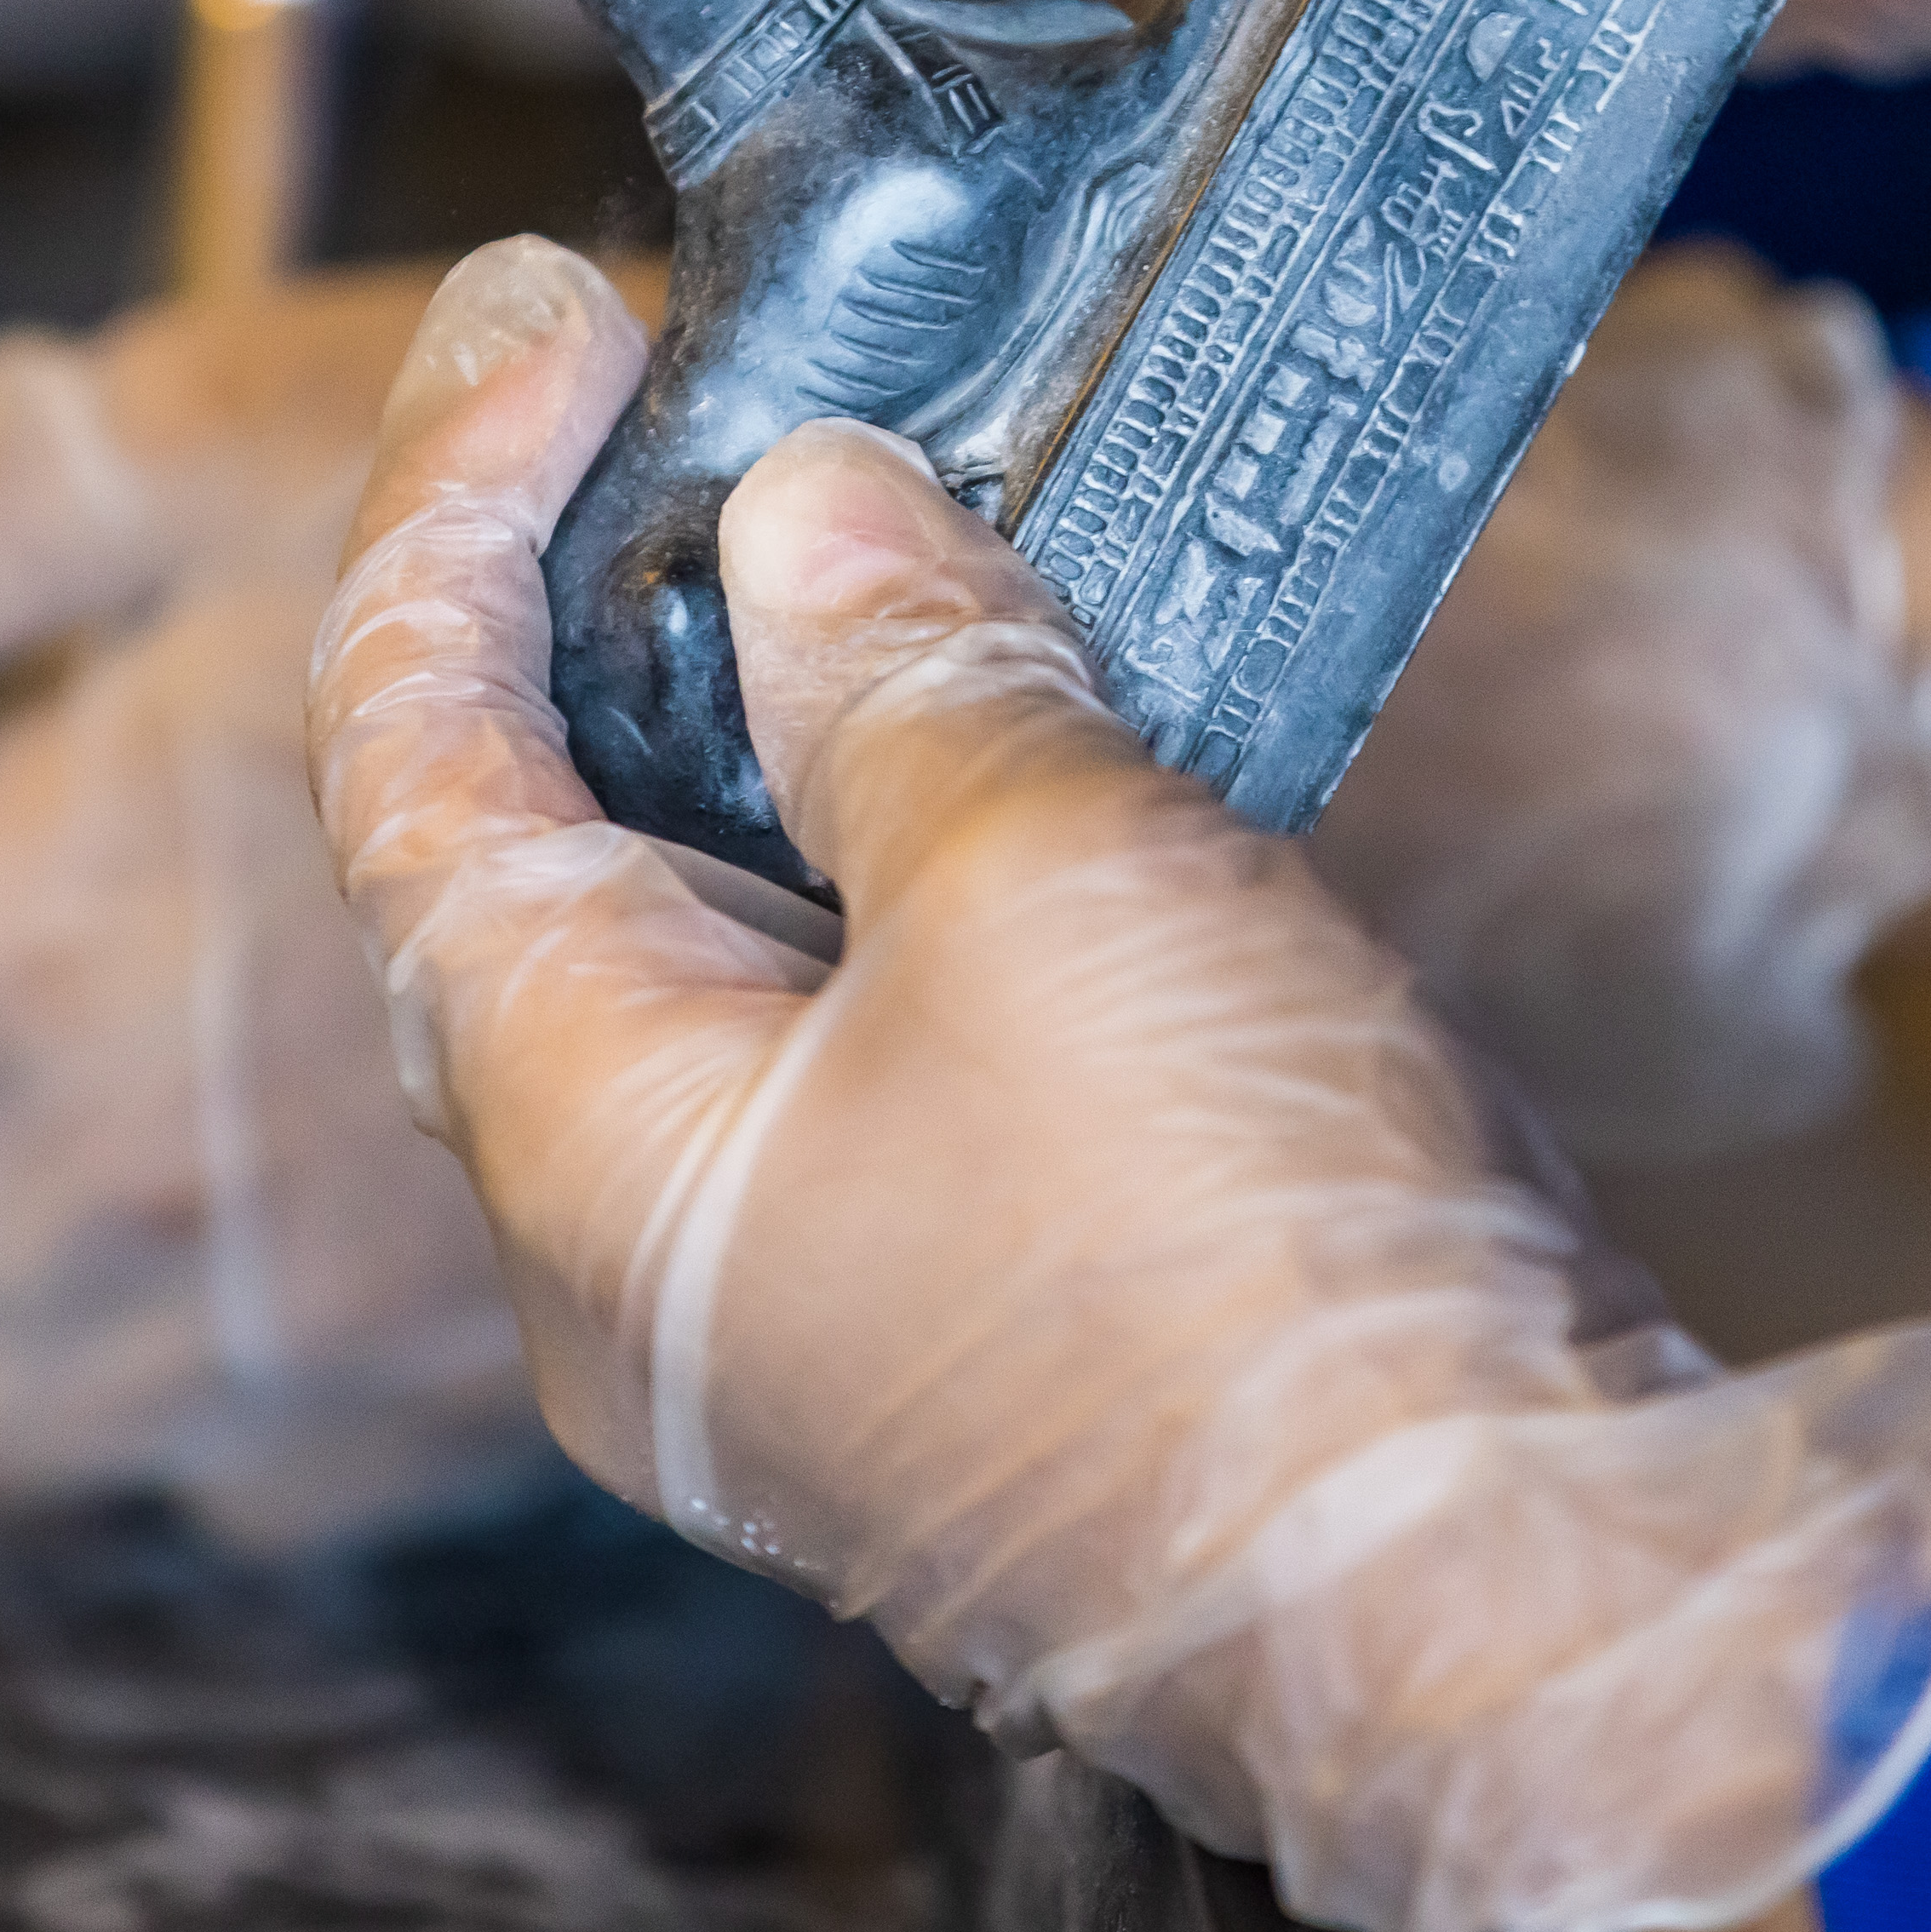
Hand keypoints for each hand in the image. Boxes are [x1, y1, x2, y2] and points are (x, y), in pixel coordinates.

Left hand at [0, 265, 536, 1544]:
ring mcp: (285, 1318)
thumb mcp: (168, 432)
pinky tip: (227, 1217)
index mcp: (6, 953)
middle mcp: (116, 1180)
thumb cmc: (536, 516)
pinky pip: (202, 1478)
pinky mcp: (441, 1384)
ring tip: (27, 1115)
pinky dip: (163, 1383)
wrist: (897, 684)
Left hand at [311, 240, 1930, 1931]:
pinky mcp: (982, 1288)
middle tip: (658, 378)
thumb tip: (803, 513)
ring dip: (767, 708)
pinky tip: (1005, 703)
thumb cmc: (1256, 1295)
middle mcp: (653, 1245)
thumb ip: (910, 681)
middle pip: (536, 856)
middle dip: (587, 598)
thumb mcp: (1063, 895)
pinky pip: (873, 1014)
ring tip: (844, 491)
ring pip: (719, 933)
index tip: (541, 322)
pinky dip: (902, 833)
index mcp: (590, 1156)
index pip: (414, 775)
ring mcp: (815, 1283)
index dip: (449, 514)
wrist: (1516, 1609)